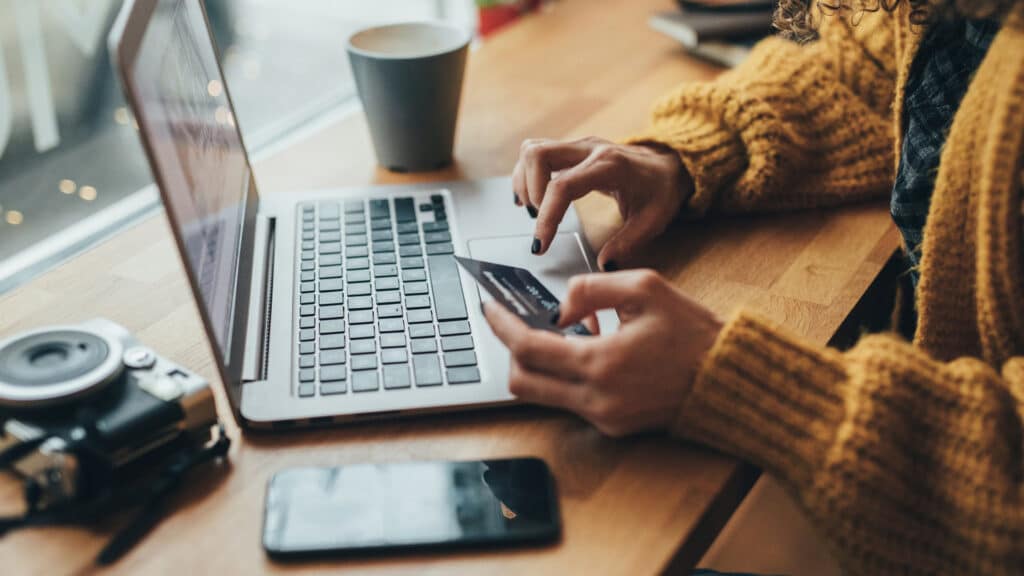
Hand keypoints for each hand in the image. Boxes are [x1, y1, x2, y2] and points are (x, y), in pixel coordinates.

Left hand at [482, 270, 722, 436]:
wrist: (728, 380)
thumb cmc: (693, 332)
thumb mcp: (645, 288)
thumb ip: (591, 288)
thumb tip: (559, 308)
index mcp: (601, 363)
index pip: (528, 348)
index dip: (502, 326)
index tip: (489, 307)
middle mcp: (596, 398)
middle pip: (522, 382)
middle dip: (511, 350)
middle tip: (515, 322)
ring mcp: (603, 418)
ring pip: (542, 395)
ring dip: (539, 364)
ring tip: (560, 333)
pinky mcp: (613, 426)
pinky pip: (570, 401)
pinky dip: (566, 376)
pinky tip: (587, 351)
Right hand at [511, 137, 692, 269]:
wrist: (669, 165)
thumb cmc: (660, 190)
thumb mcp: (653, 221)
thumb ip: (628, 243)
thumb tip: (604, 265)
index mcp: (609, 166)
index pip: (563, 186)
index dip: (547, 217)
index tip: (540, 244)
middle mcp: (590, 149)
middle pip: (538, 154)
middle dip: (530, 191)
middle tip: (538, 220)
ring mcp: (579, 146)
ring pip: (533, 150)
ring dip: (525, 181)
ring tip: (534, 210)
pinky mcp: (572, 149)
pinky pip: (537, 153)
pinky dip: (527, 175)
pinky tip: (532, 198)